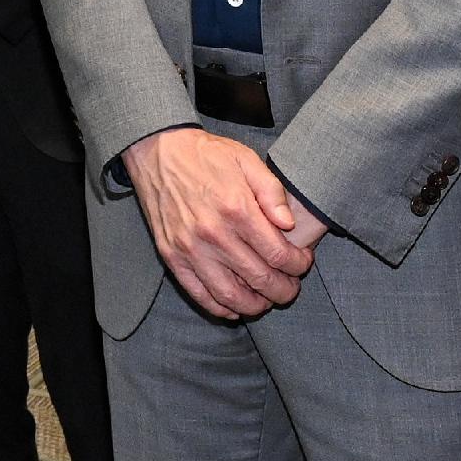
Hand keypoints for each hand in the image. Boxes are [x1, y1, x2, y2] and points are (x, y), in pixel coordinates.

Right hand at [125, 126, 319, 319]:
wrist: (158, 151)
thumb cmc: (205, 155)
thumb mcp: (246, 160)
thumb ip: (272, 192)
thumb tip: (289, 224)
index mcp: (237, 209)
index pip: (278, 254)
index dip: (298, 265)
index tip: (302, 261)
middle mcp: (214, 234)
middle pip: (260, 279)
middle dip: (284, 290)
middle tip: (291, 286)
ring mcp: (190, 249)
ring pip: (231, 296)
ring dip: (256, 306)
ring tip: (267, 300)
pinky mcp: (172, 257)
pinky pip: (200, 295)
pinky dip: (221, 309)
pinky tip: (236, 306)